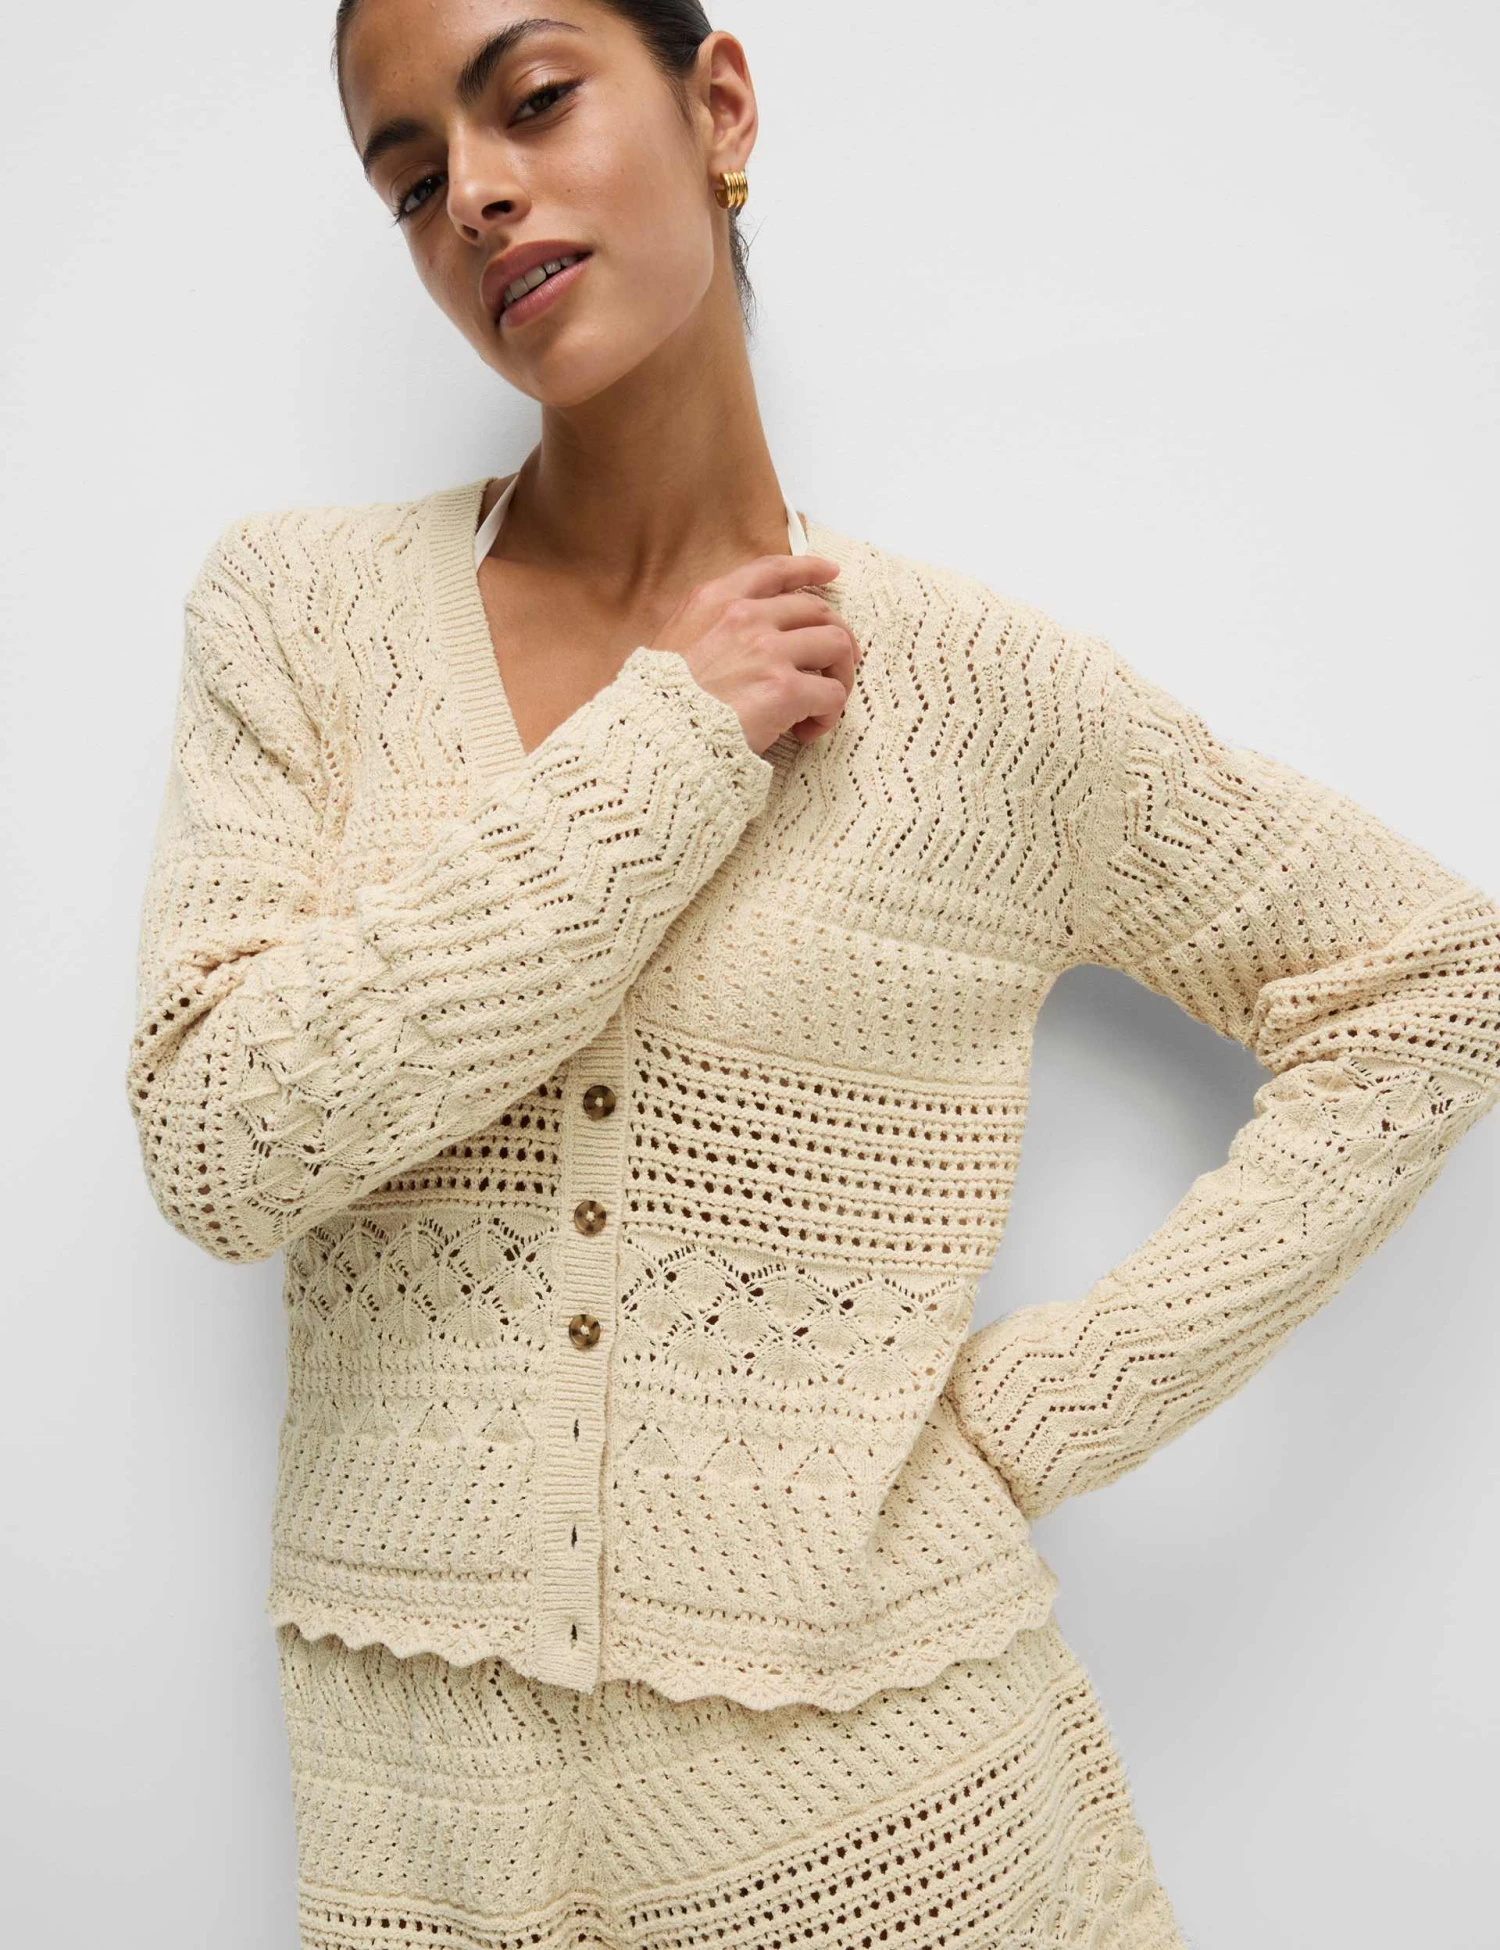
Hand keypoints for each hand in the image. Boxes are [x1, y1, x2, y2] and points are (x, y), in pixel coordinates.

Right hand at [650, 553, 861, 755]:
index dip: (809, 569)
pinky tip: (807, 730)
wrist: (656, 734)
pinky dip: (828, 714)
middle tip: (835, 666)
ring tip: (823, 704)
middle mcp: (746, 616)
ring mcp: (768, 650)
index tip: (830, 572)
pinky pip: (832, 694)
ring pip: (837, 645)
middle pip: (818, 610)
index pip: (774, 570)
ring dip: (839, 675)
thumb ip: (707, 625)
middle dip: (835, 637)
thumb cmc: (659, 698)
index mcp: (715, 600)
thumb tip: (737, 636)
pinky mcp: (785, 689)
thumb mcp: (672, 640)